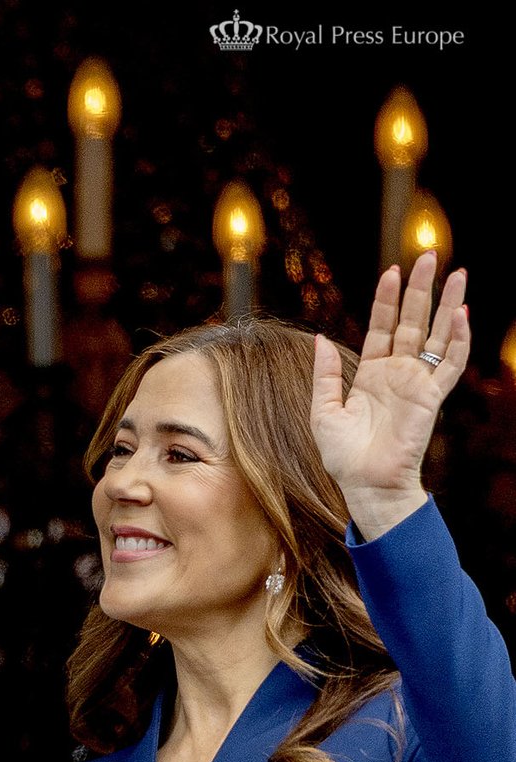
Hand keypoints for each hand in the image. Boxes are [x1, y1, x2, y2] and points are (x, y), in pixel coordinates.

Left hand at [310, 252, 468, 540]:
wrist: (364, 483)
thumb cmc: (343, 455)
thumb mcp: (323, 411)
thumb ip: (324, 375)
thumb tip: (319, 338)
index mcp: (370, 374)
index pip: (381, 327)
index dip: (386, 300)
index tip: (391, 272)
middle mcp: (396, 374)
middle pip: (411, 321)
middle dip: (420, 289)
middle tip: (427, 256)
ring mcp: (416, 383)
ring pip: (436, 335)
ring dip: (448, 305)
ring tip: (458, 273)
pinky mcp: (430, 397)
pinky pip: (449, 364)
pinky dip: (458, 341)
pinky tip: (463, 316)